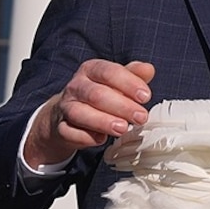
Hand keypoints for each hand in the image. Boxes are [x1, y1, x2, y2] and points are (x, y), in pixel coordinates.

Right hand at [23, 59, 154, 167]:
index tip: (146, 97)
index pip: (109, 72)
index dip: (129, 84)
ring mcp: (66, 107)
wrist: (69, 114)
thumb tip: (148, 69)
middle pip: (96, 94)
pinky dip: (85, 137)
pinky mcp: (60, 127)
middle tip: (141, 117)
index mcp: (91, 69)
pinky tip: (101, 139)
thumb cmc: (101, 94)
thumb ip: (134, 74)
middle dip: (122, 106)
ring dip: (103, 122)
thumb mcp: (118, 81)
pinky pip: (69, 132)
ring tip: (123, 129)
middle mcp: (76, 86)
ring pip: (80, 113)